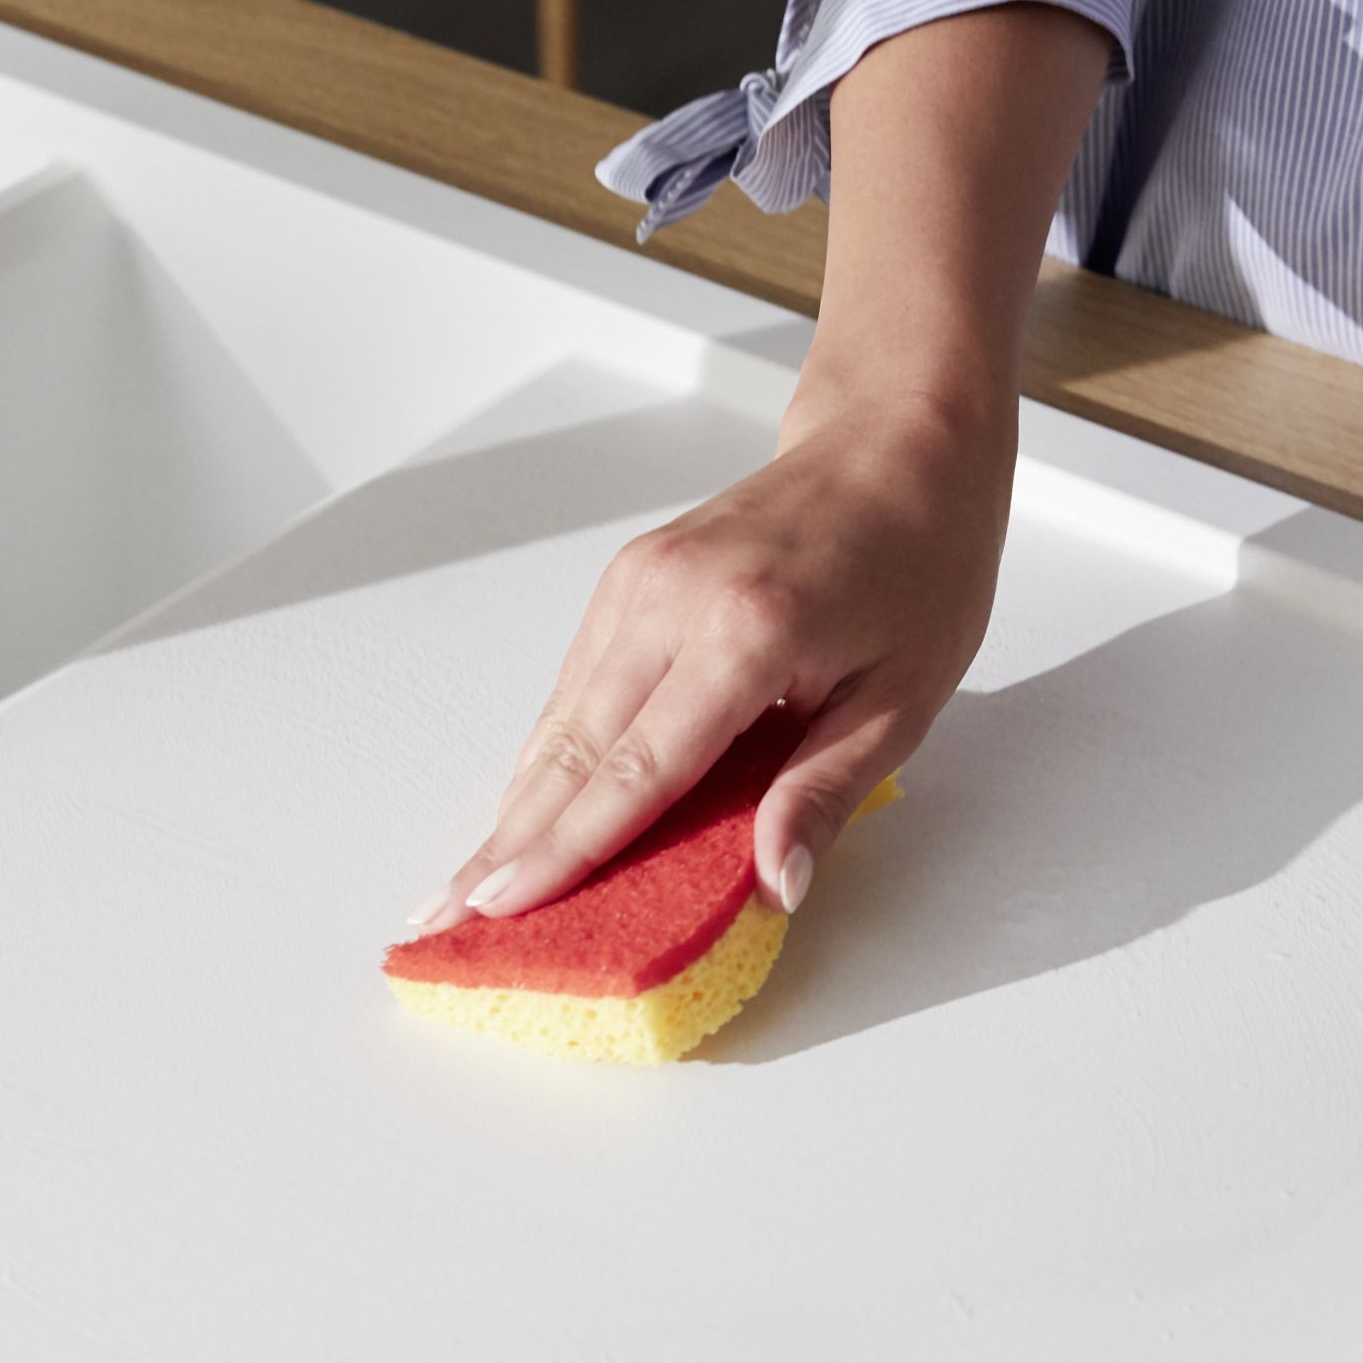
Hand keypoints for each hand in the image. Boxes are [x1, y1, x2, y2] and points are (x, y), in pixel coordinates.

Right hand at [402, 0, 1105, 935]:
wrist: (897, 442)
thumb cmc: (918, 563)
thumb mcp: (904, 697)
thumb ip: (824, 791)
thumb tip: (772, 883)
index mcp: (745, 634)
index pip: (635, 769)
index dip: (565, 851)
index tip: (503, 908)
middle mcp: (670, 603)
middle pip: (571, 752)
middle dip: (506, 846)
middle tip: (445, 919)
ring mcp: (637, 585)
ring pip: (556, 722)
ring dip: (510, 809)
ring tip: (462, 884)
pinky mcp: (626, 579)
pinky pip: (572, 688)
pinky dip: (542, 759)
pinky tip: (518, 815)